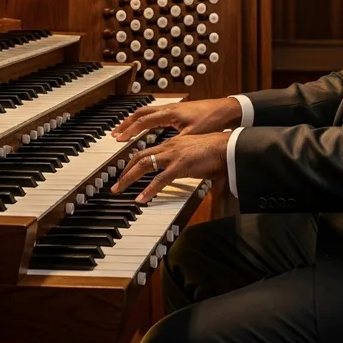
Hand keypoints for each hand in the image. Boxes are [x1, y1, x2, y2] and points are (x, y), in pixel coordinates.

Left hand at [110, 132, 229, 202]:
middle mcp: (170, 146)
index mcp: (172, 143)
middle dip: (124, 170)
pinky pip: (160, 179)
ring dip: (129, 178)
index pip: (146, 150)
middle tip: (116, 183)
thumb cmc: (214, 150)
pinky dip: (149, 190)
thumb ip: (182, 161)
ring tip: (120, 189)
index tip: (125, 170)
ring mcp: (174, 155)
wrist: (227, 146)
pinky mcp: (180, 165)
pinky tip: (142, 198)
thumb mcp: (193, 153)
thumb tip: (177, 171)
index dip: (133, 161)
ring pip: (144, 164)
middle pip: (139, 156)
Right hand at [111, 97, 241, 141]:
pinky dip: (145, 119)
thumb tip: (161, 155)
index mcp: (170, 113)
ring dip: (134, 120)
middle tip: (115, 134)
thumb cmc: (211, 120)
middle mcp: (169, 108)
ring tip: (125, 130)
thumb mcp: (192, 134)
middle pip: (141, 113)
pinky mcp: (177, 110)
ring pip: (147, 111)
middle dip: (126, 123)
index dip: (130, 130)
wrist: (225, 109)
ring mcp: (173, 108)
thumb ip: (175, 143)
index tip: (118, 139)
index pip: (143, 120)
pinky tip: (145, 126)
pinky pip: (155, 113)